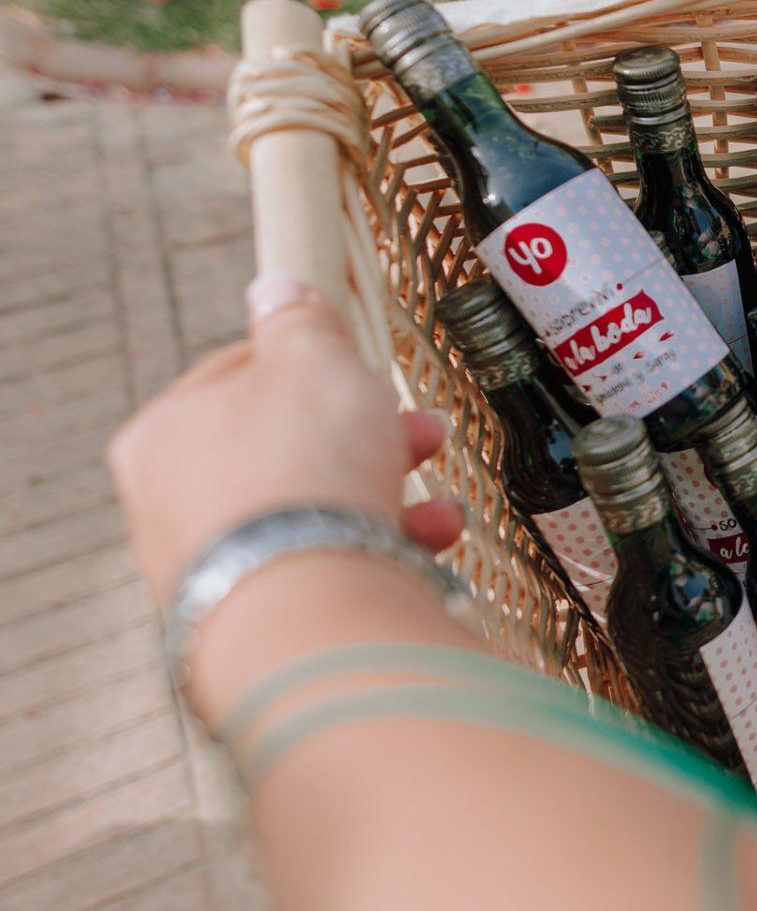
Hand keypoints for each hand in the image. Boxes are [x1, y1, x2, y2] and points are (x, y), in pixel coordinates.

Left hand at [109, 273, 464, 601]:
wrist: (308, 606)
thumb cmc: (303, 471)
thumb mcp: (313, 360)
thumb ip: (298, 322)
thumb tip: (276, 289)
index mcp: (164, 432)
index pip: (236, 378)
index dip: (310, 369)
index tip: (360, 373)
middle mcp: (175, 508)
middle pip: (284, 451)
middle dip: (364, 438)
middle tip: (419, 432)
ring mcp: (218, 571)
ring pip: (313, 517)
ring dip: (385, 499)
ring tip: (439, 504)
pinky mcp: (265, 621)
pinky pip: (330, 570)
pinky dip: (381, 553)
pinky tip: (430, 543)